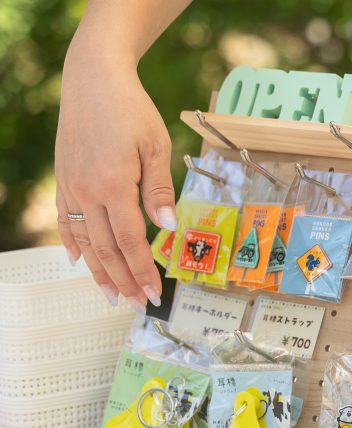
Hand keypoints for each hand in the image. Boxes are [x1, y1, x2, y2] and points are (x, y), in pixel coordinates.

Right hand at [55, 45, 174, 310]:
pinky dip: (73, 244)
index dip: (143, 271)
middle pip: (107, 249)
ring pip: (85, 241)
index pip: (132, 241)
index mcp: (114, 184)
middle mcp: (87, 191)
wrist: (92, 80)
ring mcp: (71, 186)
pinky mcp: (64, 180)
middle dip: (124, 280)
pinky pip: (67, 220)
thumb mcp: (156, 146)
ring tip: (111, 295)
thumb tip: (168, 228)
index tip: (155, 293)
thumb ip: (160, 190)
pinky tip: (79, 261)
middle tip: (136, 304)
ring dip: (99, 271)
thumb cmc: (131, 110)